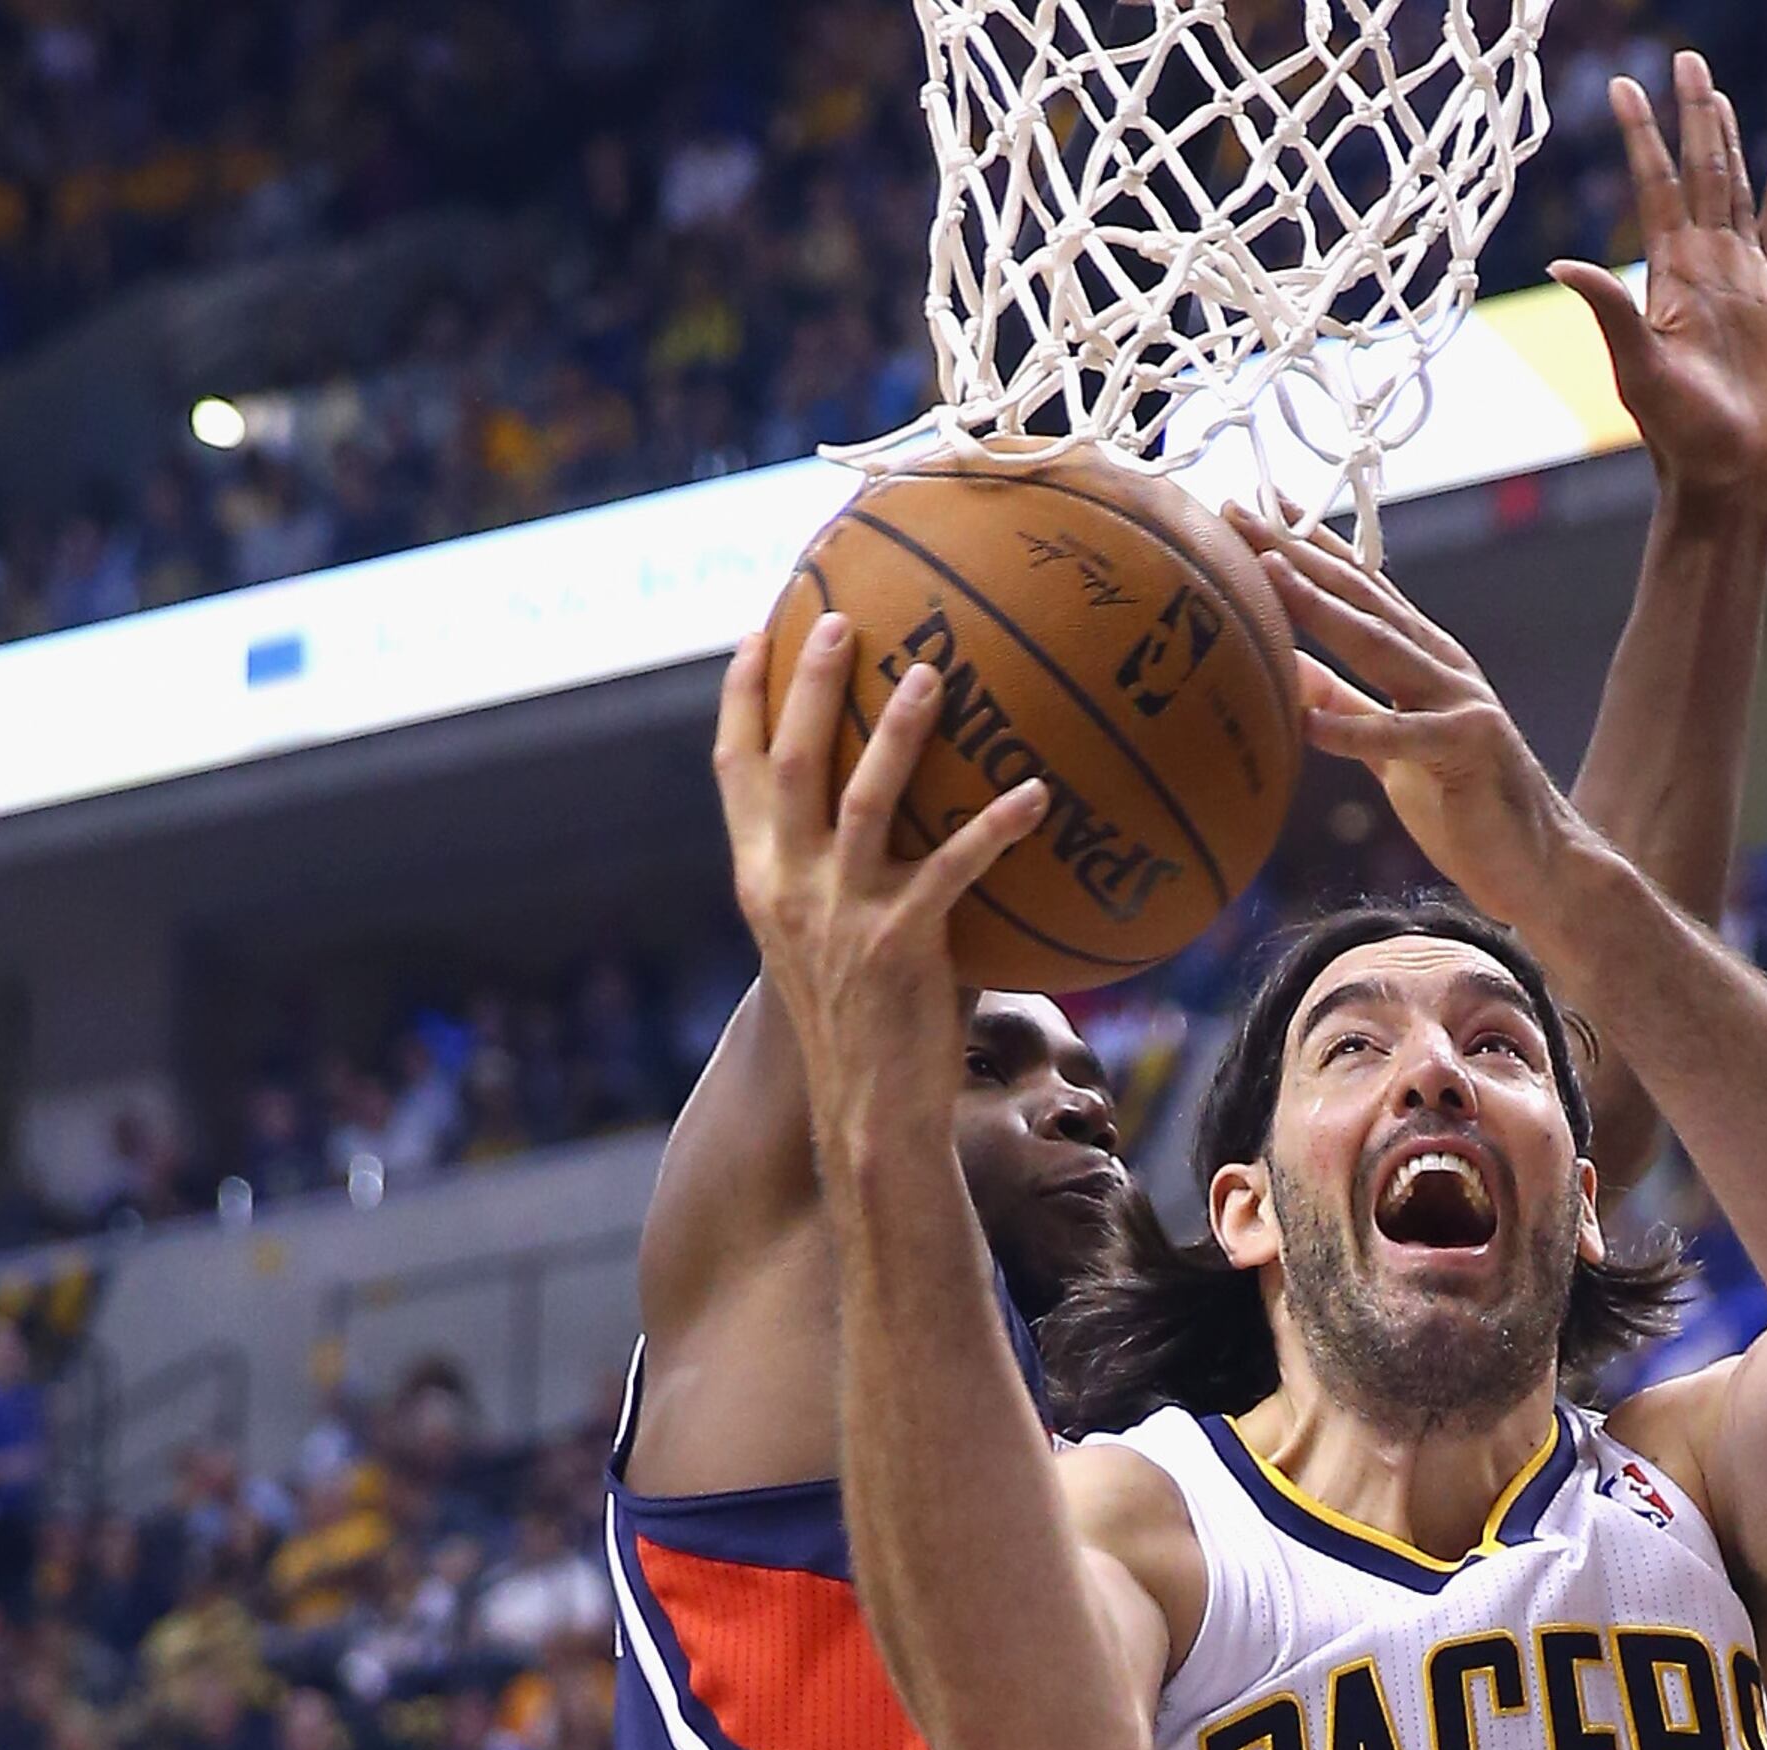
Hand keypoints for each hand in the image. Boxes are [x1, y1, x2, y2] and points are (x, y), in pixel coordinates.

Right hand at [712, 613, 1046, 1119]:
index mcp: (760, 881)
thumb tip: (913, 814)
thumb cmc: (864, 1029)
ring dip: (899, 730)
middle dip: (810, 682)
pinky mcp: (899, 946)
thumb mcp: (830, 944)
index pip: (732, 772)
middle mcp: (788, 889)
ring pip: (862, 798)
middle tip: (839, 616)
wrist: (870, 1116)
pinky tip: (1034, 792)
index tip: (756, 633)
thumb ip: (848, 877)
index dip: (740, 698)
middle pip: (789, 760)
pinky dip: (994, 827)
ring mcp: (840, 916)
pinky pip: (953, 869)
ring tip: (933, 673)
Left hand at [1254, 521, 1595, 939]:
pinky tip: (1305, 725)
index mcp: (1423, 657)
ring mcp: (1461, 699)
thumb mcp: (1390, 748)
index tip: (1253, 506)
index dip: (1308, 545)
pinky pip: (1401, 737)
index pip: (1359, 588)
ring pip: (1380, 644)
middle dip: (1299, 554)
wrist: (1536, 863)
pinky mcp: (1470, 746)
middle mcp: (1442, 663)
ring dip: (1321, 607)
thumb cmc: (1463, 806)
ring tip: (1269, 576)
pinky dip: (1352, 731)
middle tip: (1240, 513)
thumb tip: (1289, 669)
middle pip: (1362, 598)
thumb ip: (1347, 705)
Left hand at [1552, 51, 1766, 520]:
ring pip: (1735, 190)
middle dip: (1690, 115)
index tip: (1624, 86)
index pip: (1655, 185)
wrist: (1735, 476)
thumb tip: (1562, 261)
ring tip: (1717, 94)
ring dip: (1728, 140)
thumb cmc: (1684, 437)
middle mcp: (1705, 266)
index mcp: (1671, 274)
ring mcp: (1744, 279)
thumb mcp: (1642, 371)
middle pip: (1698, 171)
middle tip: (1684, 58)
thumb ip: (1612, 310)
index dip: (1642, 135)